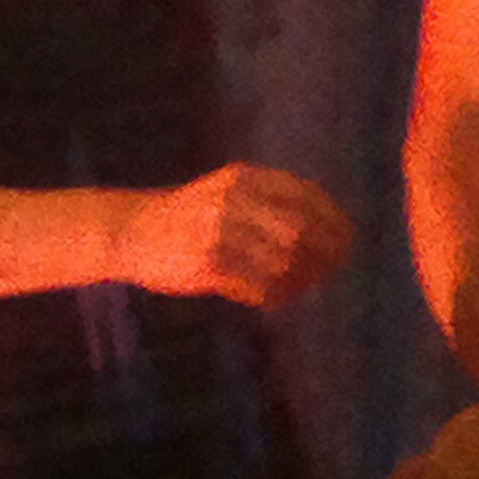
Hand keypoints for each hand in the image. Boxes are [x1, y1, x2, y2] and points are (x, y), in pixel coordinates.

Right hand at [119, 162, 353, 306]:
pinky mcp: (207, 265)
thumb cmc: (189, 214)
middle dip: (324, 253)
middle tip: (333, 270)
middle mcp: (235, 200)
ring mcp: (220, 232)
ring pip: (282, 263)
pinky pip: (256, 287)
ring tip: (302, 289)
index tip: (347, 241)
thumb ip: (270, 200)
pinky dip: (272, 296)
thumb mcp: (227, 189)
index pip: (306, 197)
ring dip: (299, 280)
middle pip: (300, 231)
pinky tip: (274, 300)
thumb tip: (327, 227)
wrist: (131, 231)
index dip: (333, 221)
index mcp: (245, 178)